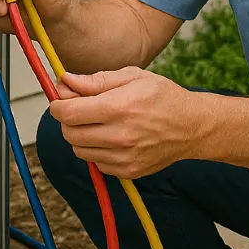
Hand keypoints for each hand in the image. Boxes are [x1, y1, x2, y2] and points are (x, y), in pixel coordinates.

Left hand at [49, 67, 206, 178]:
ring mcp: (123, 157)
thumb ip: (96, 80)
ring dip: (81, 135)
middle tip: (80, 109)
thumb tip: (65, 81)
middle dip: (68, 120)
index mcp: (119, 107)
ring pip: (79, 149)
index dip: (57, 105)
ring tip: (98, 122)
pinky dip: (96, 150)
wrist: (191, 127)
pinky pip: (95, 162)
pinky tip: (112, 137)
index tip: (60, 100)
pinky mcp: (127, 171)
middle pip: (69, 133)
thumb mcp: (132, 76)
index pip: (68, 113)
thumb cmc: (162, 97)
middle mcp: (119, 135)